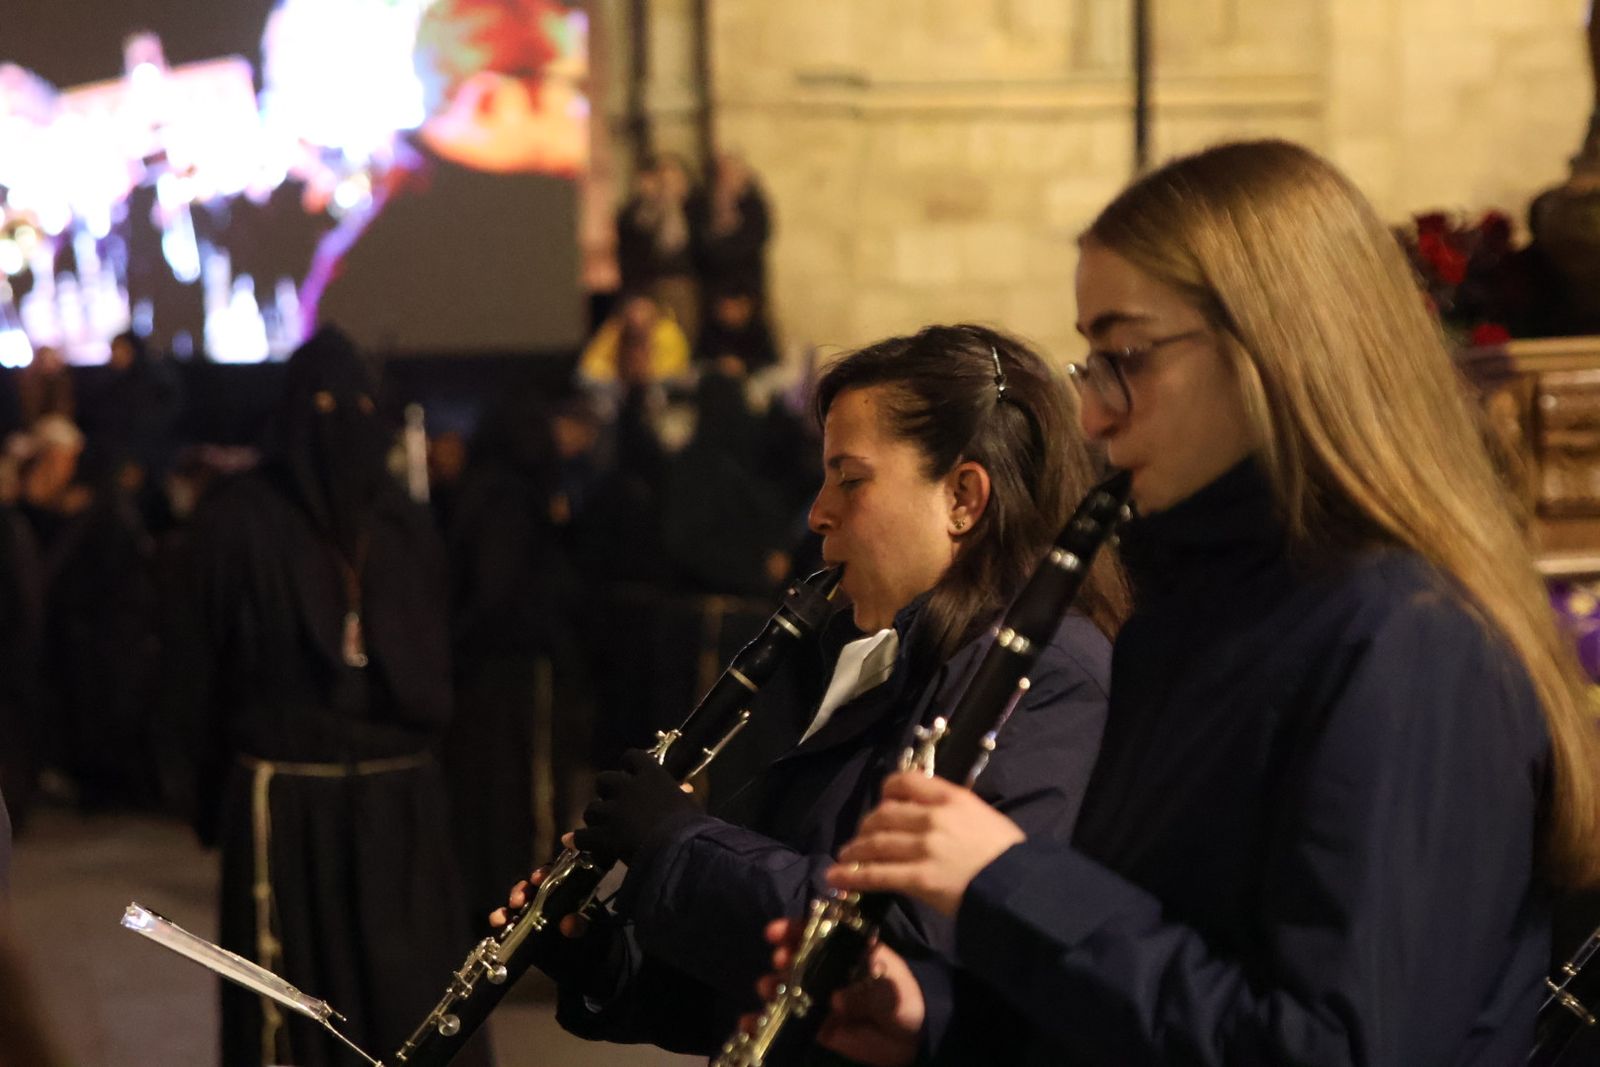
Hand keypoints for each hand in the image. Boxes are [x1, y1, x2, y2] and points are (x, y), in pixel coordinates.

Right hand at [489, 849, 587, 938]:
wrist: (587, 966)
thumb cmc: (592, 940)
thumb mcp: (591, 931)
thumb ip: (580, 926)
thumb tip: (568, 923)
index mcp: (567, 892)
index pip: (553, 876)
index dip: (543, 874)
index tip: (537, 878)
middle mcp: (548, 900)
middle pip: (530, 888)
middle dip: (521, 890)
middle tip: (518, 900)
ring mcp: (533, 915)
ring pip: (517, 904)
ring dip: (507, 906)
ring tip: (503, 915)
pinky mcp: (522, 931)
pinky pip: (508, 922)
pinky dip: (500, 919)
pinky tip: (496, 921)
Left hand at [571, 749, 697, 862]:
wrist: (679, 850)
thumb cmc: (693, 827)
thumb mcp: (691, 805)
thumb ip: (681, 795)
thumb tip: (685, 790)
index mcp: (652, 775)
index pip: (632, 757)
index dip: (629, 765)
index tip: (631, 774)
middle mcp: (628, 787)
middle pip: (604, 779)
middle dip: (606, 792)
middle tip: (615, 805)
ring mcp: (613, 811)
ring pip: (591, 808)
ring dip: (596, 817)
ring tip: (602, 829)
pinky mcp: (603, 835)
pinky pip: (582, 836)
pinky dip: (579, 840)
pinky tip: (577, 843)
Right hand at [739, 918, 922, 1066]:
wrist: (916, 1039)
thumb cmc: (907, 1001)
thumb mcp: (892, 992)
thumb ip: (866, 994)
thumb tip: (836, 1000)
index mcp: (847, 951)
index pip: (818, 933)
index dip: (795, 930)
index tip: (777, 932)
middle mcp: (829, 970)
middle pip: (798, 958)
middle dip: (784, 956)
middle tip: (780, 960)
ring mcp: (821, 998)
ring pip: (789, 987)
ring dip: (772, 984)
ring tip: (766, 987)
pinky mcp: (817, 1025)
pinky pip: (788, 1020)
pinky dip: (765, 1021)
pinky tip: (749, 1022)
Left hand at [828, 772, 1023, 916]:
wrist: (1021, 886)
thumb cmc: (1008, 854)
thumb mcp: (983, 816)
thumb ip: (953, 810)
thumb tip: (929, 812)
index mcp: (950, 797)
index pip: (905, 782)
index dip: (886, 791)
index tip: (881, 802)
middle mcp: (933, 817)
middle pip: (884, 814)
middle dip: (867, 826)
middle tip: (862, 837)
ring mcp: (924, 847)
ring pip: (876, 843)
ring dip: (855, 850)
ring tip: (844, 857)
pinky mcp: (919, 878)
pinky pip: (878, 874)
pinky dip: (853, 876)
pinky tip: (838, 878)